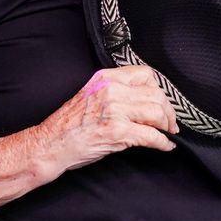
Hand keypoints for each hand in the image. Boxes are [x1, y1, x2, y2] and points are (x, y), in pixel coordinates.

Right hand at [0, 66, 177, 213]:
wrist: (50, 145)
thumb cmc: (68, 125)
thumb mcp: (91, 95)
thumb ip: (115, 91)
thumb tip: (144, 99)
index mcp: (105, 78)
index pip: (145, 74)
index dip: (158, 89)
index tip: (162, 102)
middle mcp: (111, 90)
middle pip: (155, 94)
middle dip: (168, 110)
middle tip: (170, 123)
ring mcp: (114, 110)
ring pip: (157, 112)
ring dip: (167, 125)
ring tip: (168, 133)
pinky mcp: (117, 131)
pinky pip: (151, 135)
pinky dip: (163, 142)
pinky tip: (165, 146)